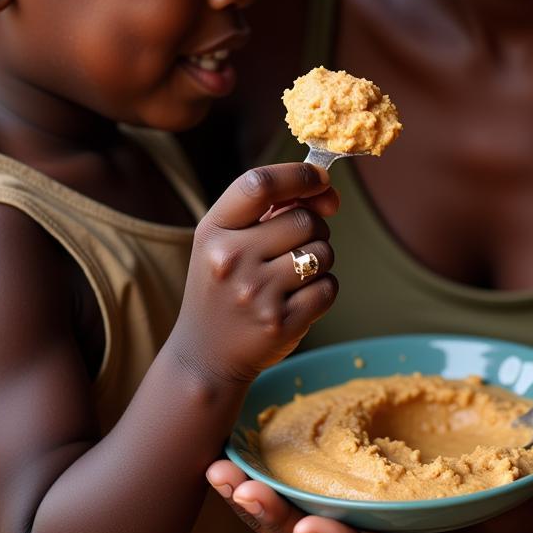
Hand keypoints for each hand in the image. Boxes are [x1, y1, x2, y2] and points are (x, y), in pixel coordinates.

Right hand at [178, 162, 339, 384]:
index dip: (299, 175)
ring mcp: (256, 294)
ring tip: (292, 276)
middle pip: (304, 220)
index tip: (321, 179)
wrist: (204, 357)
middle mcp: (231, 260)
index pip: (259, 185)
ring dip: (319, 260)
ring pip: (322, 253)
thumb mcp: (226, 242)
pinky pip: (328, 288)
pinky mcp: (281, 324)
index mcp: (213, 231)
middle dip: (313, 228)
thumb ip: (270, 210)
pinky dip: (322, 290)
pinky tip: (298, 299)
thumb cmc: (223, 287)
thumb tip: (326, 191)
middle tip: (294, 247)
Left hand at [206, 435, 532, 532]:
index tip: (312, 531)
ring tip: (216, 473)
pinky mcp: (336, 513)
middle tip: (239, 493)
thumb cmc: (506, 517)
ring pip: (293, 532)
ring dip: (254, 506)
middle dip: (277, 526)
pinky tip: (228, 461)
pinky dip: (259, 490)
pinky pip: (291, 507)